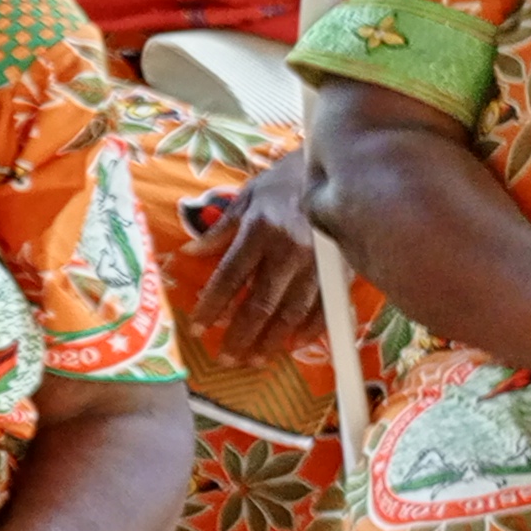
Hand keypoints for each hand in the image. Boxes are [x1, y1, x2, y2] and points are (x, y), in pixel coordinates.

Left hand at [187, 152, 325, 361]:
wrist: (337, 169)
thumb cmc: (284, 183)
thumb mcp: (246, 198)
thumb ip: (219, 230)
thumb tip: (189, 254)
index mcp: (261, 231)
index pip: (230, 277)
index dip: (213, 305)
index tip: (199, 327)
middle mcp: (289, 251)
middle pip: (261, 302)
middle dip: (242, 335)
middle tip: (226, 360)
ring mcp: (319, 263)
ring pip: (293, 311)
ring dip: (273, 340)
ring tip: (255, 361)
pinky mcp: (342, 269)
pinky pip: (326, 306)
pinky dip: (310, 329)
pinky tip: (294, 345)